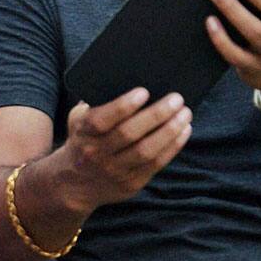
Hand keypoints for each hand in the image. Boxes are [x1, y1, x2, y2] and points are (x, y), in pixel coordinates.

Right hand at [61, 88, 191, 213]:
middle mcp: (97, 153)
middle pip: (129, 134)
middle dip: (156, 115)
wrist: (75, 183)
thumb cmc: (83, 138)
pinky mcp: (131, 184)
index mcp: (84, 132)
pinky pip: (156, 165)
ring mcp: (115, 171)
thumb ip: (95, 101)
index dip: (123, 106)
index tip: (144, 91)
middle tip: (176, 98)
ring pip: (146, 151)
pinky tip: (183, 131)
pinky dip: (173, 147)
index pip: (102, 120)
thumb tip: (124, 76)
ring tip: (185, 113)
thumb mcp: (78, 118)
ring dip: (170, 131)